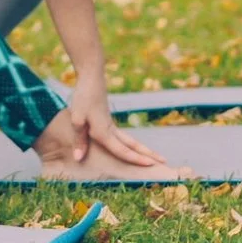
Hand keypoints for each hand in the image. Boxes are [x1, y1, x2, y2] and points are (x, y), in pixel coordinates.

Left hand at [49, 79, 165, 168]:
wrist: (91, 77)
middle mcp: (110, 130)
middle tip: (164, 161)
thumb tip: (79, 158)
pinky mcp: (108, 120)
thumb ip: (80, 140)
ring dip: (142, 149)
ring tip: (154, 156)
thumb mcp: (77, 119)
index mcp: (104, 132)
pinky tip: (131, 146)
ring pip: (130, 140)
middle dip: (148, 154)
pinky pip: (122, 137)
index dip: (136, 159)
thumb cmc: (83, 97)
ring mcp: (111, 124)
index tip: (150, 165)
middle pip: (133, 145)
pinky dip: (131, 144)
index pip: (122, 150)